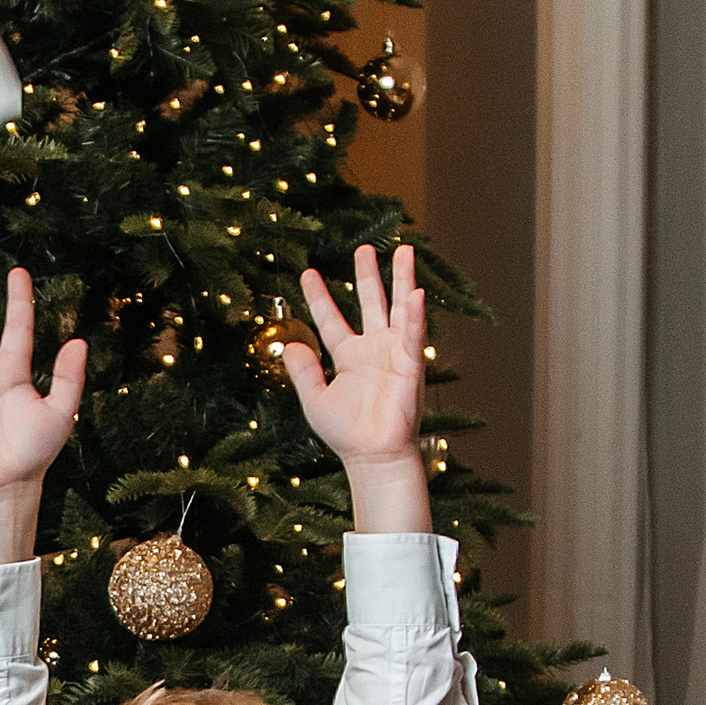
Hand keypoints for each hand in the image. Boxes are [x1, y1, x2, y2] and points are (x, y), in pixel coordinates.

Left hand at [285, 243, 431, 534]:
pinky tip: (415, 291)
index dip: (320, 296)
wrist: (371, 455)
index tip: (308, 273)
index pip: (331, 318)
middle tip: (364, 248)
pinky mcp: (410, 364)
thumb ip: (302, 370)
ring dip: (400, 279)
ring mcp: (393, 353)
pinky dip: (415, 314)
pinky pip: (413, 334)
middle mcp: (372, 349)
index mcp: (348, 356)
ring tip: (403, 250)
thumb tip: (290, 343)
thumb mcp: (314, 399)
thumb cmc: (346, 433)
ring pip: (397, 308)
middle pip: (370, 302)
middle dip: (368, 275)